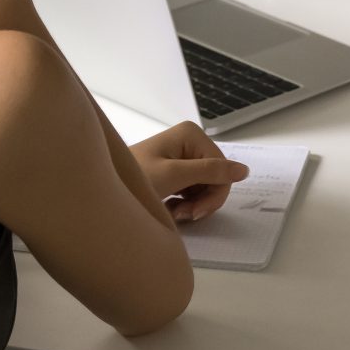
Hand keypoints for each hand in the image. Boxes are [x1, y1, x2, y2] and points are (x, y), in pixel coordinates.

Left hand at [131, 121, 249, 222]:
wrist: (105, 190)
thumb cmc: (136, 178)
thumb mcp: (174, 176)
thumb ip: (210, 172)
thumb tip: (244, 170)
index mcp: (191, 135)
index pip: (222, 168)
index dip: (215, 194)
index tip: (194, 212)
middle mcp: (189, 142)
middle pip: (215, 178)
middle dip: (202, 200)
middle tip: (183, 215)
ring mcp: (182, 157)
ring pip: (205, 188)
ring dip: (193, 205)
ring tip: (174, 212)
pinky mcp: (175, 172)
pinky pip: (193, 190)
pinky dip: (185, 203)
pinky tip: (171, 209)